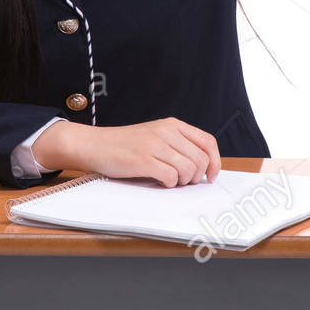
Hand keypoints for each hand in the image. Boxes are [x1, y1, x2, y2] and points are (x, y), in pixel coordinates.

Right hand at [38, 116, 221, 187]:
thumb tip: (202, 166)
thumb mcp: (154, 135)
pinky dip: (169, 184)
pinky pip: (171, 177)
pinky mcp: (144, 160)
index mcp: (172, 125)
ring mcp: (155, 145)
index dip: (215, 162)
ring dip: (183, 181)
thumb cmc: (124, 145)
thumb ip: (176, 144)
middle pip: (201, 159)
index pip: (207, 142)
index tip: (211, 176)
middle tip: (184, 181)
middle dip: (196, 176)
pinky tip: (159, 181)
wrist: (94, 144)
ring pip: (189, 169)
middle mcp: (166, 132)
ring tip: (170, 181)